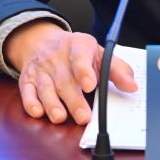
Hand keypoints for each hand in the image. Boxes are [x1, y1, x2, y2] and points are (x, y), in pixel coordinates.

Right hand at [4, 20, 136, 124]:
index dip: (84, 71)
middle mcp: (57, 57)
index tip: (90, 85)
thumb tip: (132, 86)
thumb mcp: (99, 54)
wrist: (44, 42)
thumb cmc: (77, 54)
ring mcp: (41, 69)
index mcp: (78, 46)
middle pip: (64, 79)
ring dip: (52, 104)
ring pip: (45, 87)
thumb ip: (117, 70)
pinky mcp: (27, 80)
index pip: (80, 57)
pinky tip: (38, 111)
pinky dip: (31, 102)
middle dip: (73, 99)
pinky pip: (26, 91)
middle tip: (83, 116)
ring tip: (60, 117)